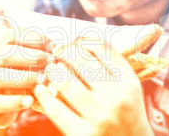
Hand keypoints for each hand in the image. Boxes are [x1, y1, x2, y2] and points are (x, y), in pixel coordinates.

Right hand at [0, 28, 53, 128]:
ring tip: (43, 81)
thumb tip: (59, 49)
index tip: (53, 47)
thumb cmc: (20, 88)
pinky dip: (14, 101)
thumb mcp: (30, 71)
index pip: (11, 35)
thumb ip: (40, 60)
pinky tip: (30, 101)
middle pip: (5, 53)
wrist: (3, 113)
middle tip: (51, 63)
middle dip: (31, 56)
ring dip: (24, 77)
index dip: (34, 38)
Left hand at [34, 37, 152, 134]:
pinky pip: (55, 109)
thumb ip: (109, 65)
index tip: (70, 43)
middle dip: (63, 52)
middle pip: (81, 60)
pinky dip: (43, 96)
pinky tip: (41, 89)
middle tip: (56, 53)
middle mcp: (115, 98)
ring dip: (52, 71)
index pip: (102, 48)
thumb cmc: (126, 113)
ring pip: (65, 82)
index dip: (81, 41)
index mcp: (128, 82)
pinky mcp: (82, 134)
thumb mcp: (127, 87)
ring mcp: (98, 118)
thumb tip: (76, 41)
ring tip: (49, 70)